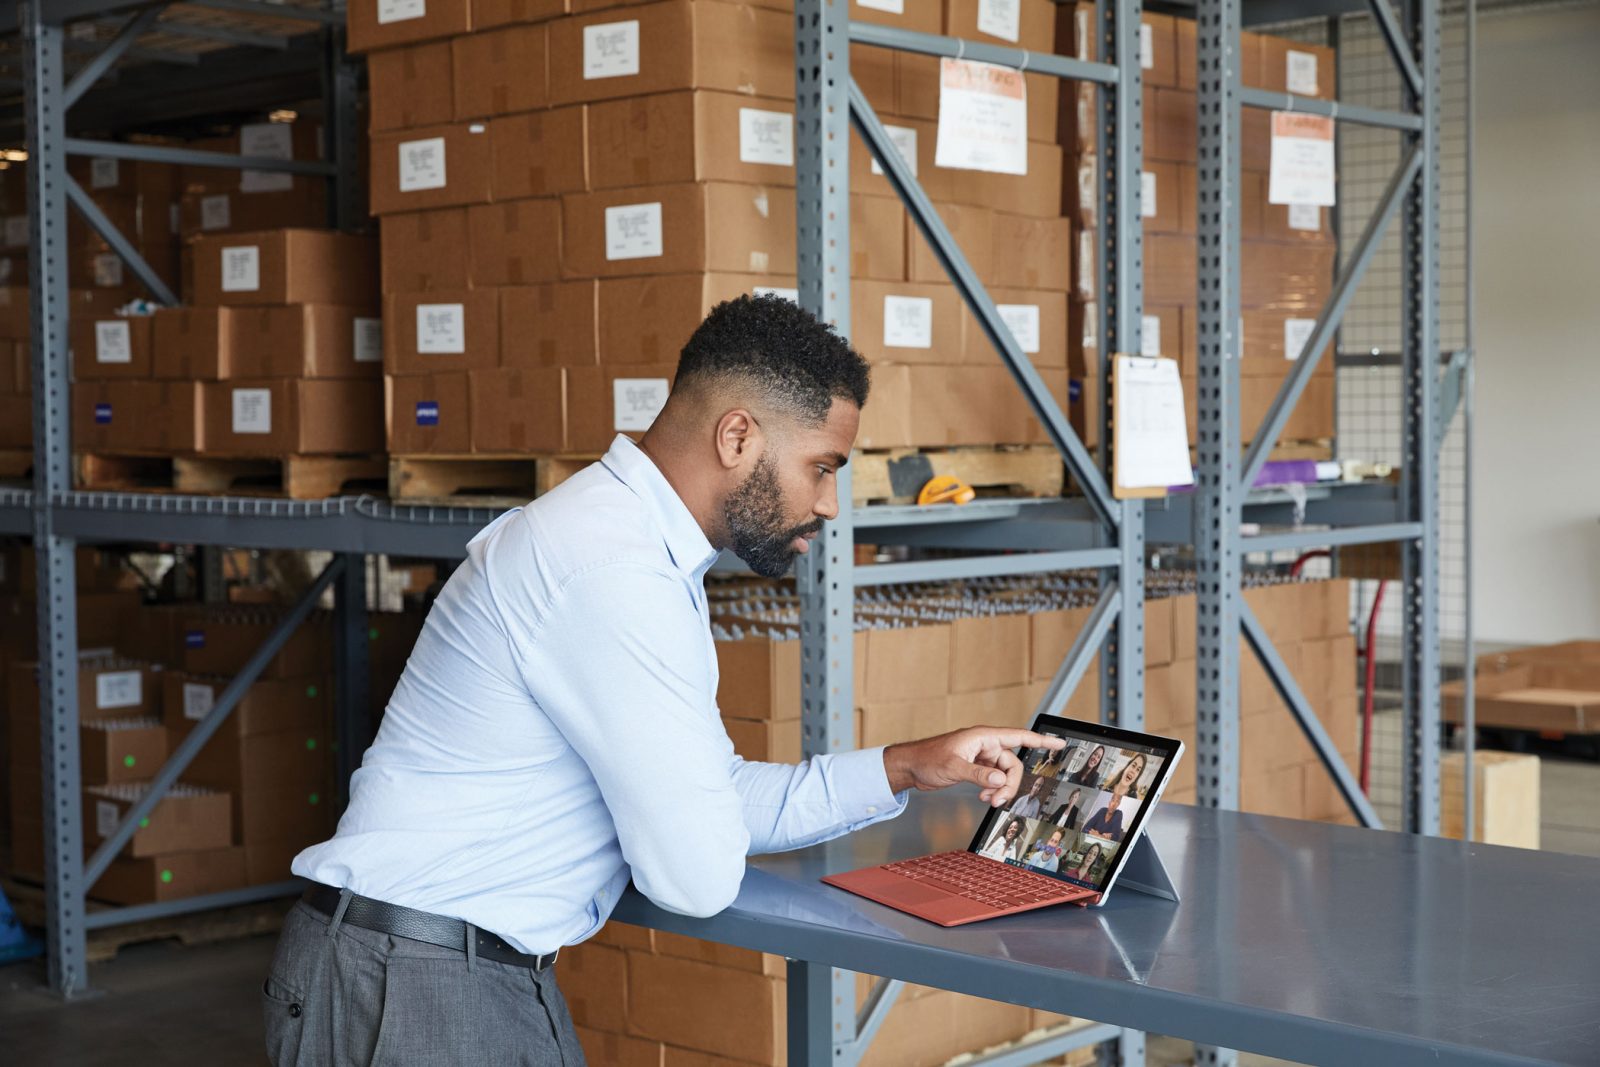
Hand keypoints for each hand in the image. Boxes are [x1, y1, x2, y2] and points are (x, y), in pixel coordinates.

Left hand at [882, 727, 1066, 808]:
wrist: (912, 767)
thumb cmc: (928, 758)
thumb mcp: (954, 767)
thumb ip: (978, 774)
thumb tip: (999, 780)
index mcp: (984, 737)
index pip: (1019, 737)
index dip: (1041, 741)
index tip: (1059, 743)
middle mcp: (986, 746)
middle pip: (1013, 765)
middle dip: (1009, 784)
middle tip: (998, 799)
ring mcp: (981, 758)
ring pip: (1004, 775)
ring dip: (1000, 790)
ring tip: (987, 800)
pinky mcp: (976, 769)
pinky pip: (994, 781)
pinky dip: (992, 791)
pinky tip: (983, 797)